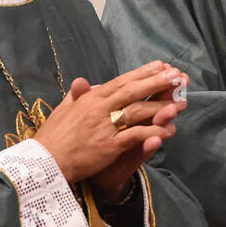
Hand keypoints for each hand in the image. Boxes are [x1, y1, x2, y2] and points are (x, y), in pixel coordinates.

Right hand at [33, 61, 186, 186]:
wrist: (45, 160)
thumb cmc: (52, 136)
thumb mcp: (63, 109)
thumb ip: (76, 95)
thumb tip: (82, 82)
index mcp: (90, 98)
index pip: (121, 81)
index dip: (142, 73)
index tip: (160, 66)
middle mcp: (99, 108)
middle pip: (133, 91)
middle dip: (158, 82)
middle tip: (178, 77)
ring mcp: (105, 126)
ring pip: (138, 111)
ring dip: (161, 106)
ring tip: (180, 103)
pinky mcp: (109, 145)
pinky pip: (136, 135)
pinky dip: (153, 132)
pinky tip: (167, 131)